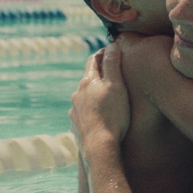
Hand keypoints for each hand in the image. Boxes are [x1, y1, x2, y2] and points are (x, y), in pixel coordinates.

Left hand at [69, 42, 129, 158]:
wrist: (99, 146)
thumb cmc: (112, 115)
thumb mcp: (117, 85)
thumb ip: (113, 64)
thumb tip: (111, 45)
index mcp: (87, 81)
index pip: (93, 59)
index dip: (103, 53)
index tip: (112, 51)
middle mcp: (77, 94)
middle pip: (88, 78)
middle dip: (100, 74)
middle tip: (114, 74)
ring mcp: (75, 110)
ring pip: (85, 96)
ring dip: (95, 93)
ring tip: (109, 98)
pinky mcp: (76, 125)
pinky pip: (83, 112)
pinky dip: (91, 110)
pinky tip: (100, 116)